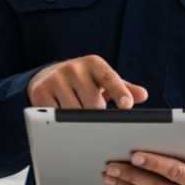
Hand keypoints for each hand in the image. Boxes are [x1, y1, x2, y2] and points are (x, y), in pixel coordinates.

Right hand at [27, 55, 148, 109]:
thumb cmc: (83, 81)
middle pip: (93, 105)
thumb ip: (124, 87)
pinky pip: (57, 117)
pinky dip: (62, 122)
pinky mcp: (41, 92)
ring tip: (78, 114)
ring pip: (75, 114)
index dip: (119, 92)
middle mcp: (74, 68)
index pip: (110, 78)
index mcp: (94, 63)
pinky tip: (62, 113)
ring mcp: (56, 79)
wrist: (48, 75)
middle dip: (97, 116)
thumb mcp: (103, 80)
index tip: (127, 105)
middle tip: (94, 115)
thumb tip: (142, 95)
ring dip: (79, 121)